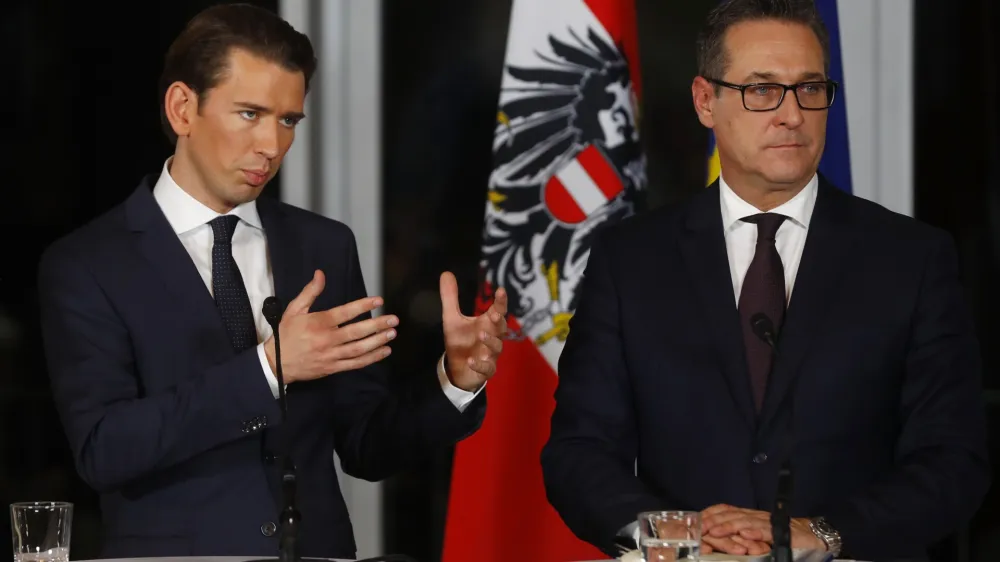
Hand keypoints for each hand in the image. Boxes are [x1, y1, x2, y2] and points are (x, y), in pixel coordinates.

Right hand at [263, 270, 397, 382]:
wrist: (276, 363)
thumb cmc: (286, 334)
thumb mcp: (294, 309)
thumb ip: (310, 292)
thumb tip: (321, 274)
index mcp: (319, 322)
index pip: (345, 312)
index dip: (363, 306)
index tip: (379, 301)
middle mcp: (327, 339)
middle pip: (356, 332)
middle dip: (377, 325)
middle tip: (393, 320)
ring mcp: (331, 355)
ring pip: (359, 348)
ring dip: (377, 341)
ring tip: (392, 333)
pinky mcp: (333, 367)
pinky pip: (355, 363)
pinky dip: (371, 358)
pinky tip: (384, 351)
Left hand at [439, 272, 507, 390]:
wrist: (458, 369)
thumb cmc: (460, 341)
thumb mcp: (451, 318)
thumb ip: (450, 297)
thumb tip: (446, 273)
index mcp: (487, 323)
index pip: (498, 310)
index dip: (501, 301)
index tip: (500, 290)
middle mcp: (493, 337)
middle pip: (502, 328)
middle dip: (499, 321)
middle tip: (495, 315)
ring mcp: (491, 354)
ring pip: (497, 347)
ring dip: (490, 341)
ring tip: (481, 335)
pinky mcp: (486, 370)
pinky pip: (487, 368)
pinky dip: (480, 364)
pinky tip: (470, 360)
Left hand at [701, 504, 824, 552]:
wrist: (811, 537)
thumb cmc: (782, 537)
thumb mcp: (756, 536)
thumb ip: (739, 536)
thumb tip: (716, 539)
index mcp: (748, 516)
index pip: (725, 511)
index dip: (710, 514)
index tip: (695, 521)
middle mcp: (756, 516)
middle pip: (731, 515)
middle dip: (713, 521)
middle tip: (699, 529)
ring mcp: (768, 523)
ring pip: (745, 522)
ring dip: (729, 526)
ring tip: (715, 531)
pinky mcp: (782, 532)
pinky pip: (767, 531)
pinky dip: (756, 532)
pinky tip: (745, 534)